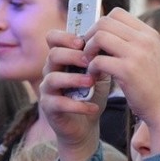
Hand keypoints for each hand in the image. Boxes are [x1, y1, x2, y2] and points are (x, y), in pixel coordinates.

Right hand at [39, 29, 110, 160]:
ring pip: (53, 78)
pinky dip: (77, 105)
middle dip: (72, 55)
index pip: (53, 38)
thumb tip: (111, 42)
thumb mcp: (99, 73)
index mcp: (62, 58)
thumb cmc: (91, 94)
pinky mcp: (49, 107)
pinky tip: (93, 108)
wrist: (87, 122)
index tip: (83, 41)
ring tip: (91, 82)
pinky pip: (58, 103)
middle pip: (53, 54)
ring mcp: (48, 89)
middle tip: (89, 60)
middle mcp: (50, 70)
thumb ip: (101, 59)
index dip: (65, 37)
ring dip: (73, 79)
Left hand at [82, 9, 159, 153]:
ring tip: (90, 63)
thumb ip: (134, 43)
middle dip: (90, 35)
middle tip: (88, 52)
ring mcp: (137, 54)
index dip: (101, 25)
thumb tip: (108, 32)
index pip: (117, 13)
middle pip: (105, 22)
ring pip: (99, 37)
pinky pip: (98, 60)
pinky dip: (91, 68)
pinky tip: (95, 76)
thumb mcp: (151, 56)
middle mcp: (145, 40)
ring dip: (88, 50)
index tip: (97, 40)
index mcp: (149, 34)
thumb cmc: (155, 86)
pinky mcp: (127, 71)